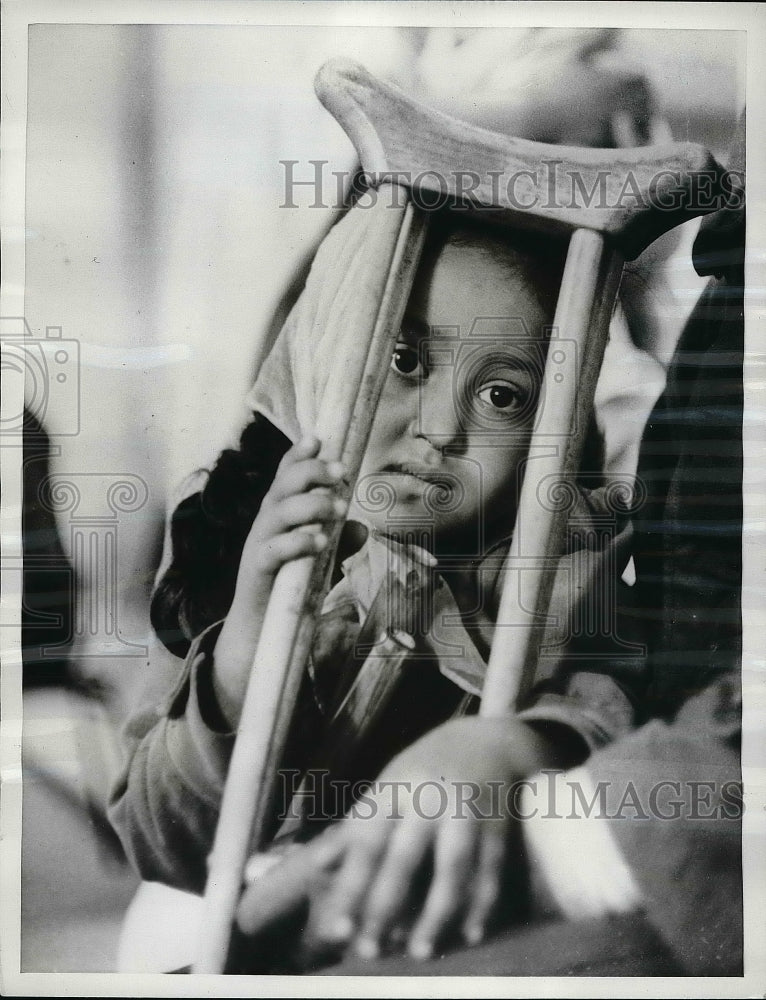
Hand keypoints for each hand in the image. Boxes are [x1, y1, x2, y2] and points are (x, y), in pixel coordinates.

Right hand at [213, 435, 346, 726]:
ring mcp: (257, 548)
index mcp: (278, 516)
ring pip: (277, 513)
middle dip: (310, 473)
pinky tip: (321, 540)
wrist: (259, 635)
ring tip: (339, 508)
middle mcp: (265, 526)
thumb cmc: (290, 591)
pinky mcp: (256, 574)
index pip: (285, 478)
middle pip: (281, 487)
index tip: (319, 438)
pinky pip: (274, 551)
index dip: (298, 456)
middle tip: (341, 473)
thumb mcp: (320, 563)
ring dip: (310, 506)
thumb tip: (362, 527)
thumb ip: (339, 544)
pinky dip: (298, 542)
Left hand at [237, 716, 562, 963]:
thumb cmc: (426, 770)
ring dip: (436, 912)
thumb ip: (359, 826)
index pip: (367, 842)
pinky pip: (490, 868)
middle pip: (404, 856)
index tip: (337, 929)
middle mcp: (428, 797)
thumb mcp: (389, 786)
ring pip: (452, 866)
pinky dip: (481, 903)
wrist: (487, 739)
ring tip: (420, 952)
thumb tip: (318, 863)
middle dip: (386, 905)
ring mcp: (466, 809)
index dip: (351, 886)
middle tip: (370, 950)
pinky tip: (470, 934)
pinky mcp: (499, 822)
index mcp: (393, 789)